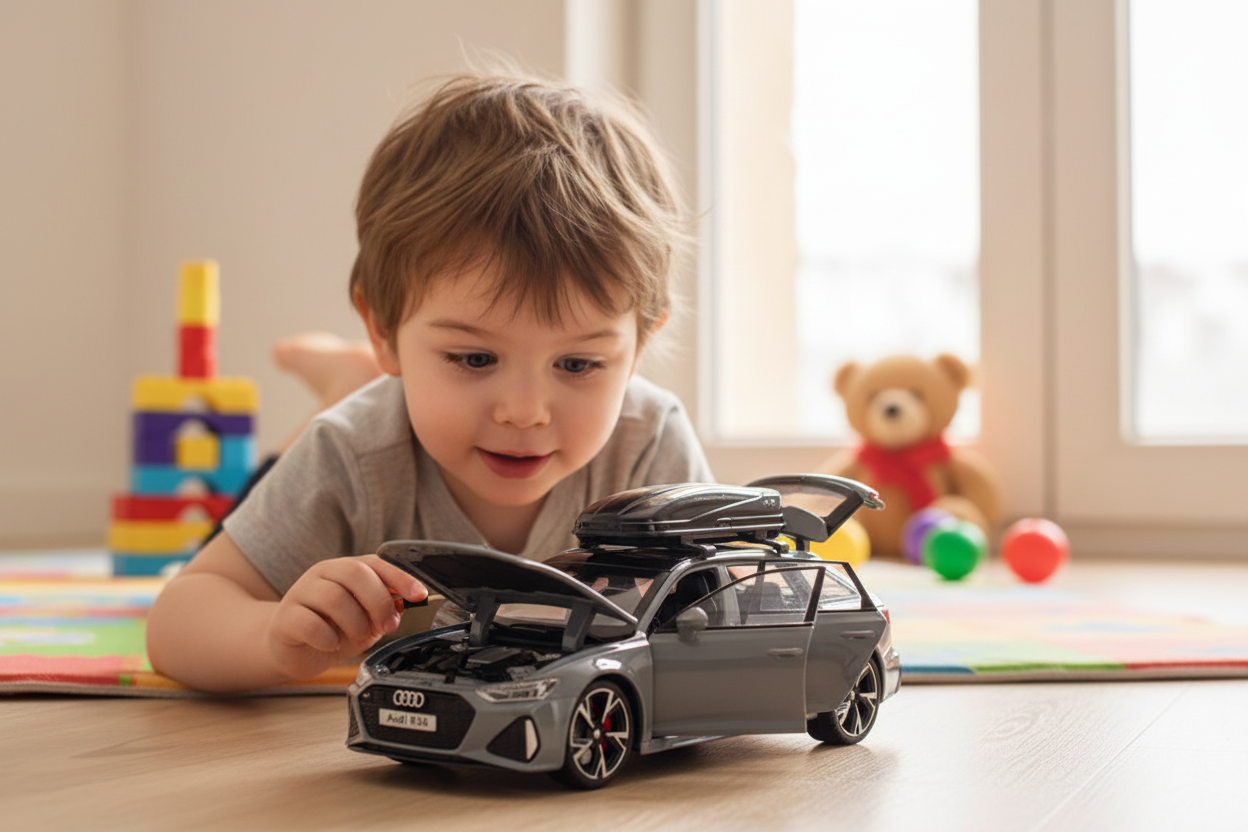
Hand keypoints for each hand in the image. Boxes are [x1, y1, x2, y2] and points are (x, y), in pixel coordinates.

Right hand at [265, 555, 426, 681]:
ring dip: (354, 623)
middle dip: (378, 602)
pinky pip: (310, 623)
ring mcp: (300, 593)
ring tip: (357, 637)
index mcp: (344, 569)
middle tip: (386, 626)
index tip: (419, 595)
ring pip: (334, 597)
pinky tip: (331, 643)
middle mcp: (322, 574)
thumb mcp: (365, 618)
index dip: (400, 577)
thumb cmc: (331, 630)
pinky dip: (328, 637)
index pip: (375, 563)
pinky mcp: (285, 617)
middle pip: (355, 574)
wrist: (293, 650)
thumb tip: (403, 604)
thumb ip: (383, 608)